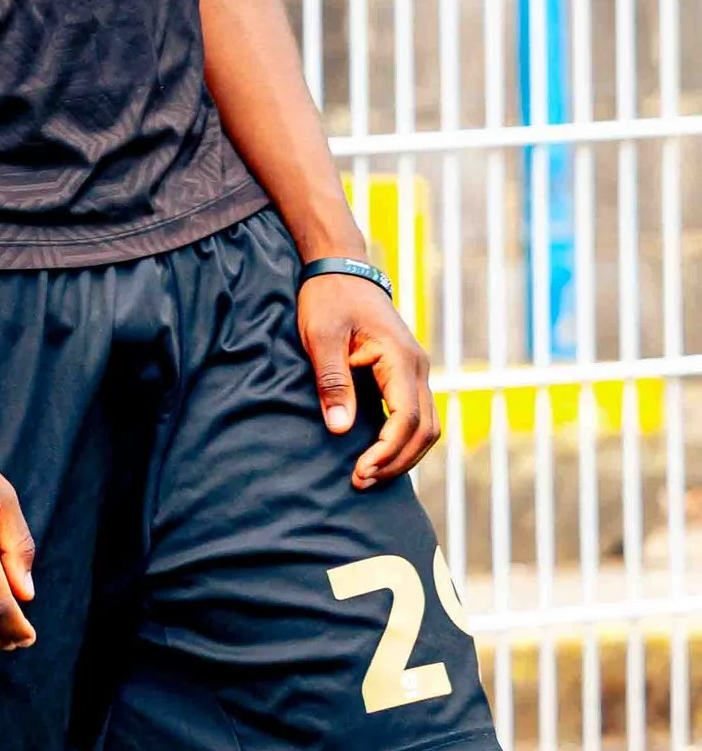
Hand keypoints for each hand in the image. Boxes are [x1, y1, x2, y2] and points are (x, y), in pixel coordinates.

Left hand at [299, 275, 438, 485]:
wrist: (341, 268)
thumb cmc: (328, 299)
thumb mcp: (322, 337)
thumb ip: (333, 381)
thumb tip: (342, 429)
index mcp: (400, 358)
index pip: (407, 419)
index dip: (387, 451)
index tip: (361, 472)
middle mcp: (419, 367)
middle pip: (425, 430)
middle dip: (397, 461)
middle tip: (361, 482)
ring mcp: (417, 371)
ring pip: (427, 426)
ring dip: (403, 455)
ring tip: (369, 475)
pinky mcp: (407, 374)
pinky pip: (417, 415)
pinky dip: (404, 440)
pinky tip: (378, 454)